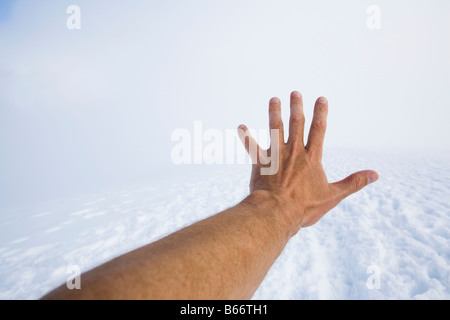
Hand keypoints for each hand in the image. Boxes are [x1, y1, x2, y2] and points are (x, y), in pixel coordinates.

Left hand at [238, 91, 377, 234]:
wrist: (277, 213)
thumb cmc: (305, 207)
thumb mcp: (334, 196)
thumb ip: (354, 183)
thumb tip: (375, 174)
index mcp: (312, 158)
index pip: (318, 130)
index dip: (320, 113)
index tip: (321, 99)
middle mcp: (294, 152)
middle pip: (296, 124)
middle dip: (296, 107)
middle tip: (295, 93)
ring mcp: (276, 156)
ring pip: (275, 129)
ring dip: (274, 113)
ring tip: (273, 100)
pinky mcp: (260, 163)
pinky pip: (252, 148)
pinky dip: (246, 137)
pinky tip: (241, 127)